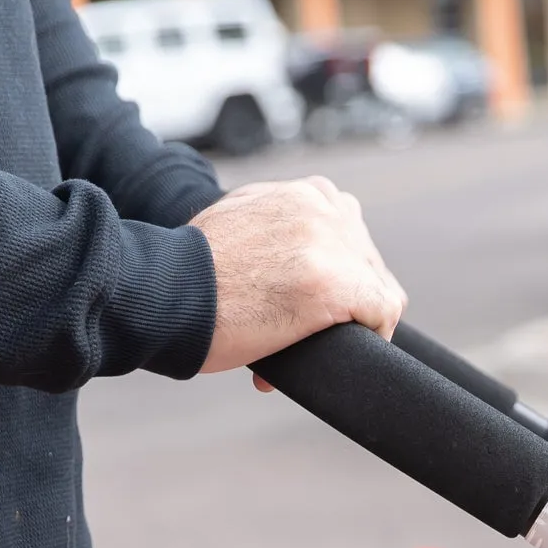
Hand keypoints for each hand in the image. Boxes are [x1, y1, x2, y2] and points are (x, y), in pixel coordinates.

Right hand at [192, 178, 405, 376]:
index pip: (352, 238)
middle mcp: (323, 208)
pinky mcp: (336, 284)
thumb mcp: (237, 222)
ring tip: (310, 345)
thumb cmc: (191, 273)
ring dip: (351, 325)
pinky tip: (334, 354)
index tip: (310, 310)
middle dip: (345, 305)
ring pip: (379, 291)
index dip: (337, 281)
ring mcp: (331, 244)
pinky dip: (368, 339)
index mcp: (304, 193)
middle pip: (369, 266)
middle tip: (304, 334)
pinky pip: (383, 313)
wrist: (164, 290)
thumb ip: (276, 228)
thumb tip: (298, 264)